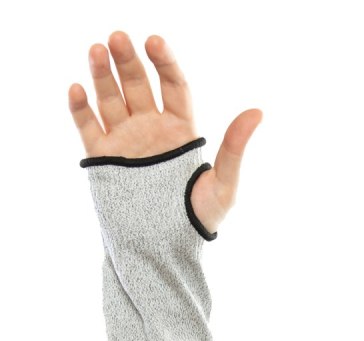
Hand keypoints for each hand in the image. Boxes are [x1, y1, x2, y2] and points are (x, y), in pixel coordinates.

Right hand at [68, 30, 262, 234]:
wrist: (164, 250)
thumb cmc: (198, 220)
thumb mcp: (223, 186)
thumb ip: (234, 149)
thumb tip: (258, 112)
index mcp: (181, 130)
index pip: (173, 85)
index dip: (164, 61)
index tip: (154, 41)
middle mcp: (152, 129)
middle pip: (139, 85)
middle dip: (128, 61)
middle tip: (117, 38)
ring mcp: (125, 142)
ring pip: (111, 100)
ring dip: (102, 75)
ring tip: (96, 51)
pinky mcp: (103, 159)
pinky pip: (89, 127)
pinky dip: (81, 109)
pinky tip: (77, 89)